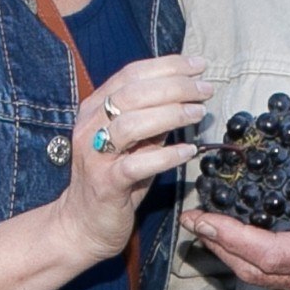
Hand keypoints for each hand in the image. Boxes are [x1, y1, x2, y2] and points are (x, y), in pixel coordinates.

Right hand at [55, 55, 212, 261]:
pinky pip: (137, 165)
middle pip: (133, 93)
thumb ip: (153, 116)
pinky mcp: (105, 184)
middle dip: (175, 87)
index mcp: (95, 108)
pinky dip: (165, 156)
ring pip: (132, 124)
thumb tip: (189, 93)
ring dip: (171, 114)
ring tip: (199, 114)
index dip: (167, 66)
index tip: (199, 66)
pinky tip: (188, 151)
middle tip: (205, 90)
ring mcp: (94, 155)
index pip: (131, 74)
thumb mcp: (134, 141)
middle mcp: (90, 126)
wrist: (83, 223)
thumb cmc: (114, 176)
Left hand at [180, 158, 289, 289]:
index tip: (203, 216)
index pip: (267, 252)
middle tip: (194, 219)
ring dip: (231, 255)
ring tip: (213, 229)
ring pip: (262, 280)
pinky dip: (254, 264)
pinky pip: (279, 283)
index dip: (228, 235)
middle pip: (252, 270)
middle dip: (217, 244)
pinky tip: (251, 248)